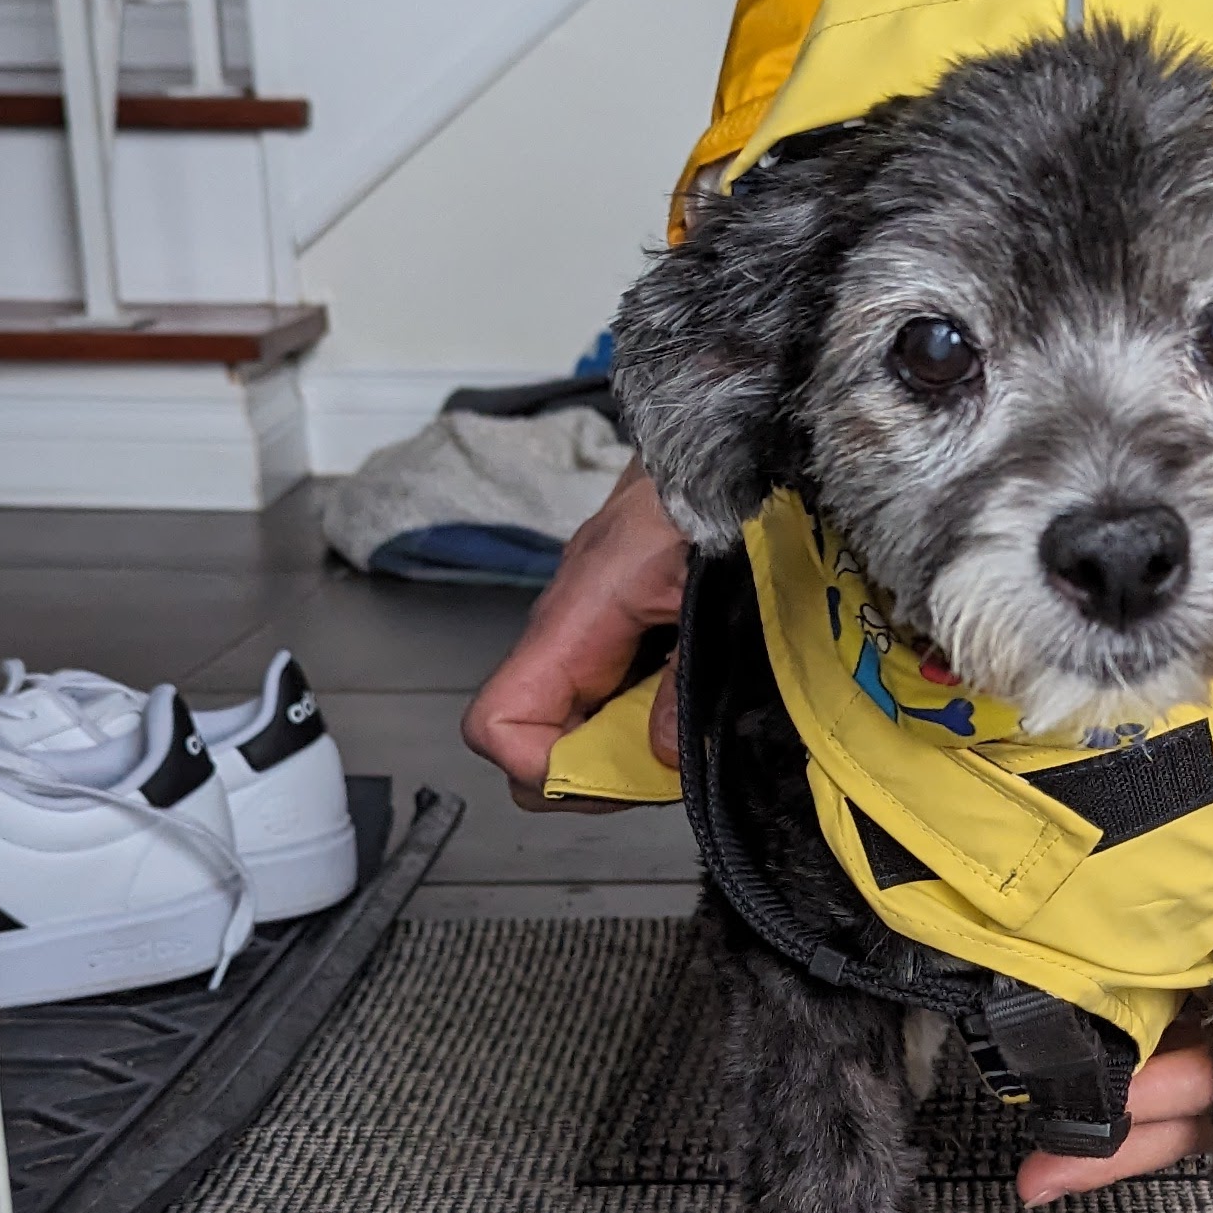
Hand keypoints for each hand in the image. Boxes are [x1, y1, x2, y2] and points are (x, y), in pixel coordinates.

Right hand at [458, 465, 689, 803]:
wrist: (715, 436)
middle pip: (530, 742)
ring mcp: (586, 631)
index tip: (612, 776)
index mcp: (572, 622)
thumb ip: (684, 676)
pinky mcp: (614, 628)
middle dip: (588, 776)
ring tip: (680, 736)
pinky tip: (681, 703)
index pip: (497, 724)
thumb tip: (659, 755)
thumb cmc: (706, 493)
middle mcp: (565, 632)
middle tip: (658, 770)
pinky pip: (603, 696)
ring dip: (620, 751)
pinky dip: (639, 718)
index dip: (541, 769)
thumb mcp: (711, 588)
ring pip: (569, 725)